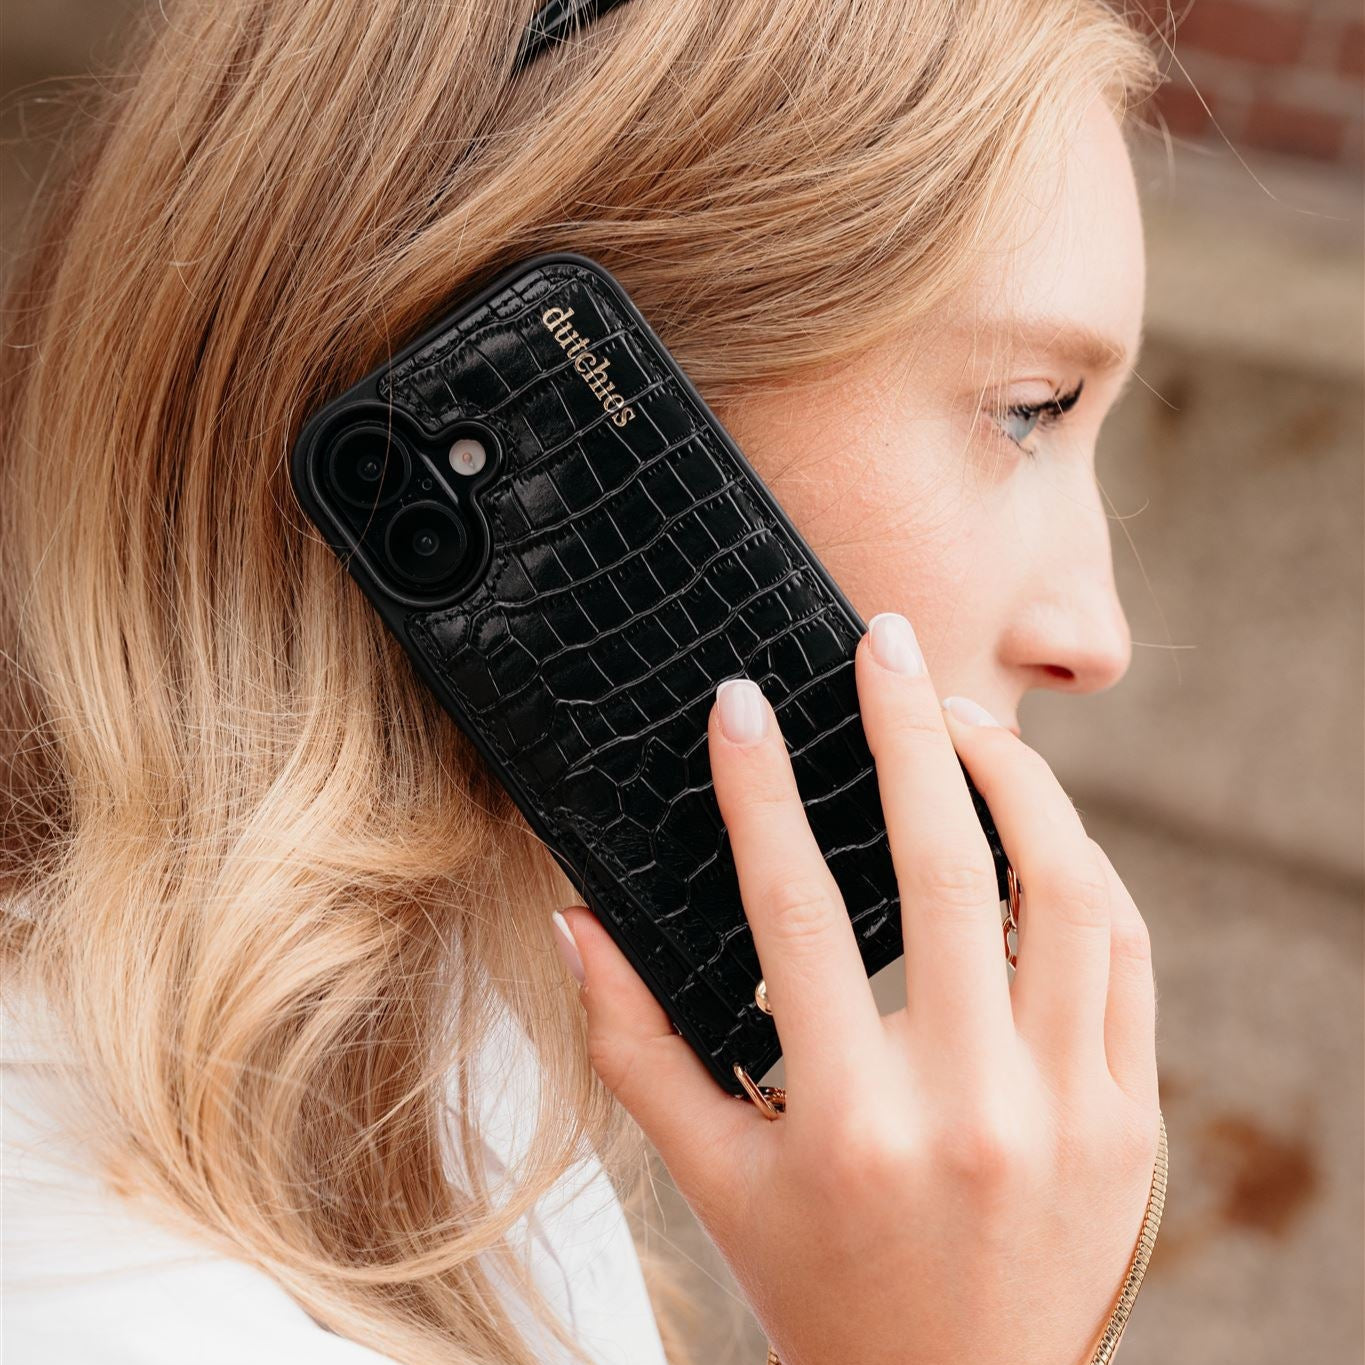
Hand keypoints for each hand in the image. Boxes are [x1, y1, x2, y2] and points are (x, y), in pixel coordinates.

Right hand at [553, 611, 1159, 1364]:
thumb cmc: (820, 1284)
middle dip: (907, 732)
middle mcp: (973, 1110)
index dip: (760, 794)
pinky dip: (1079, 864)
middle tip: (883, 644)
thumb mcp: (709, 1178)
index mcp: (852, 1126)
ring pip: (1068, 892)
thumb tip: (577, 921)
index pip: (798, 914)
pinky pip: (1123, 951)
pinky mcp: (1130, 1113)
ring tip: (962, 718)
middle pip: (948, 870)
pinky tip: (1029, 820)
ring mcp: (1071, 1110)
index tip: (740, 707)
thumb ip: (635, 1047)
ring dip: (1017, 781)